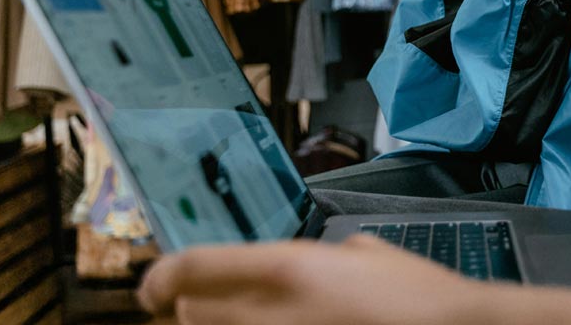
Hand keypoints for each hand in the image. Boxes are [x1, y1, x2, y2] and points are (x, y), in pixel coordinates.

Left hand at [138, 235, 486, 324]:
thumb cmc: (418, 297)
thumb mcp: (365, 252)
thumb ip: (321, 258)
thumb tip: (307, 269)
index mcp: (289, 268)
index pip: (195, 268)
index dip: (162, 276)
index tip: (152, 286)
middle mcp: (270, 316)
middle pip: (193, 315)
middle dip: (195, 311)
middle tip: (205, 308)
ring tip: (247, 320)